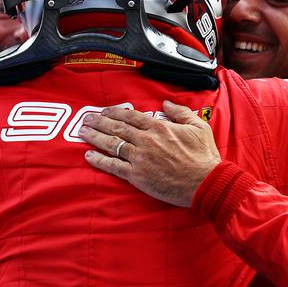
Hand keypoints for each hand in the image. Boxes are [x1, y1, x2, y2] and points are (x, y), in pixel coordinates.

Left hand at [80, 100, 219, 207]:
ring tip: (82, 132)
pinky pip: (114, 166)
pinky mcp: (137, 176)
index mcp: (159, 127)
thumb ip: (180, 113)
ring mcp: (140, 158)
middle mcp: (146, 140)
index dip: (115, 112)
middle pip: (117, 127)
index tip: (104, 111)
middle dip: (99, 121)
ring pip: (112, 144)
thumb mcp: (198, 127)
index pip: (131, 116)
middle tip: (86, 118)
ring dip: (95, 137)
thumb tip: (166, 104)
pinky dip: (100, 160)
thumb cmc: (204, 157)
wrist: (205, 182)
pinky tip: (89, 156)